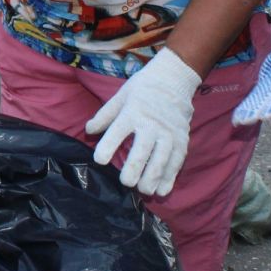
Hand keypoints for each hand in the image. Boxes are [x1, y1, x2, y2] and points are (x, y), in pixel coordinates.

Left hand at [87, 48, 200, 197]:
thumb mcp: (120, 97)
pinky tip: (161, 190)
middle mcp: (151, 125)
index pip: (118, 131)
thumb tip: (88, 131)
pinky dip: (169, 178)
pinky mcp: (182, 140)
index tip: (100, 160)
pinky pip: (176, 162)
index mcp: (132, 113)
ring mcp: (168, 134)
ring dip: (152, 178)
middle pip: (142, 151)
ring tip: (144, 191)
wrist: (174, 79)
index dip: (108, 147)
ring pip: (161, 160)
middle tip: (126, 183)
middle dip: (133, 170)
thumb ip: (104, 116)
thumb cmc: (142, 89)